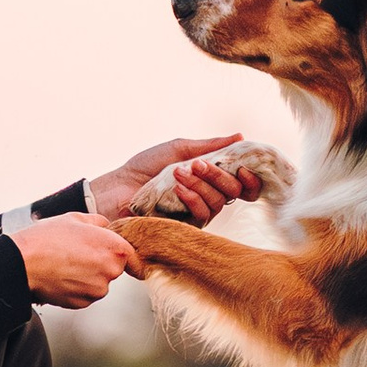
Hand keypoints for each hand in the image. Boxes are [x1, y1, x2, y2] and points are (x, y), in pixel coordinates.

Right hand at [19, 214, 146, 306]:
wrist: (23, 263)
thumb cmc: (47, 238)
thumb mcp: (75, 218)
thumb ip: (98, 222)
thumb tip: (106, 226)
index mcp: (114, 248)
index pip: (133, 257)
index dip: (122, 254)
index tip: (115, 255)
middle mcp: (111, 271)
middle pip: (114, 269)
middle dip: (101, 262)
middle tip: (79, 252)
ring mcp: (97, 290)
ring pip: (99, 282)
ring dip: (89, 276)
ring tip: (66, 263)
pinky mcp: (83, 303)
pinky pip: (86, 294)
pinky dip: (77, 287)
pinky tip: (62, 275)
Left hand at [85, 135, 259, 222]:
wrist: (117, 189)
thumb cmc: (144, 169)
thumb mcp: (178, 150)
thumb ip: (209, 146)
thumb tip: (239, 137)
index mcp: (208, 180)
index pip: (240, 183)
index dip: (250, 177)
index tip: (245, 166)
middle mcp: (207, 198)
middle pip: (233, 192)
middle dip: (219, 176)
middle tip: (198, 165)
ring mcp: (196, 215)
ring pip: (218, 203)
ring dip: (201, 185)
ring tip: (178, 174)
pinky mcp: (185, 230)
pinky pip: (202, 216)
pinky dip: (193, 199)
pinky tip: (178, 189)